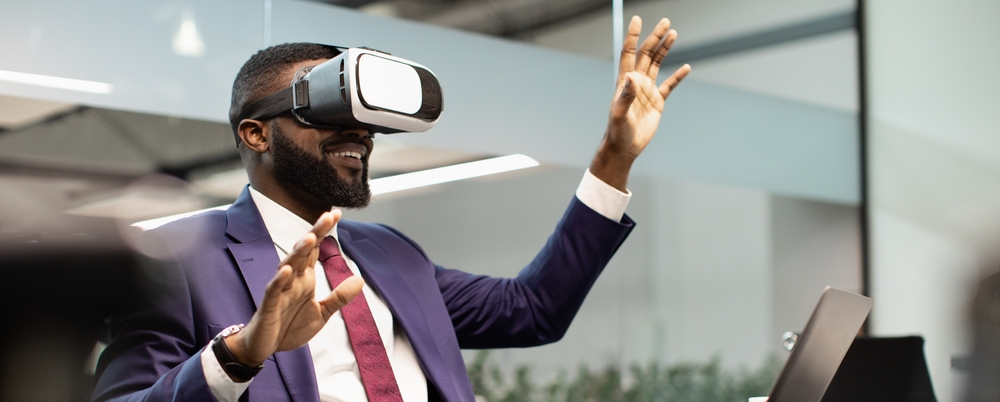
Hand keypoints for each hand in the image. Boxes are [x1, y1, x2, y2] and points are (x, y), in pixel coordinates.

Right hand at [225, 210, 363, 372]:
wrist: (265, 347)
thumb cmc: (290, 327)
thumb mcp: (322, 313)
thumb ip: (340, 297)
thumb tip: (361, 280)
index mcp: (305, 278)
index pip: (315, 249)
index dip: (324, 231)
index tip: (336, 212)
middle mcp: (293, 279)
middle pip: (304, 251)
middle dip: (315, 233)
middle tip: (328, 215)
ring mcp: (280, 290)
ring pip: (288, 265)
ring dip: (298, 252)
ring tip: (310, 238)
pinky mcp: (268, 305)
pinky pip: (273, 290)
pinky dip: (279, 280)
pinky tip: (286, 270)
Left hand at [590, 16, 690, 191]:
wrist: (625, 147)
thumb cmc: (617, 131)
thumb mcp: (619, 114)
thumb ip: (625, 95)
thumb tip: (631, 76)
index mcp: (625, 82)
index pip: (629, 54)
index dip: (632, 37)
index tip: (637, 20)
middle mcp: (636, 83)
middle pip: (647, 54)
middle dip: (655, 37)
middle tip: (666, 22)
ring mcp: (648, 91)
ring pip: (657, 64)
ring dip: (665, 49)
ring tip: (673, 34)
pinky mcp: (657, 102)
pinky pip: (669, 86)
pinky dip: (678, 76)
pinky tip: (686, 67)